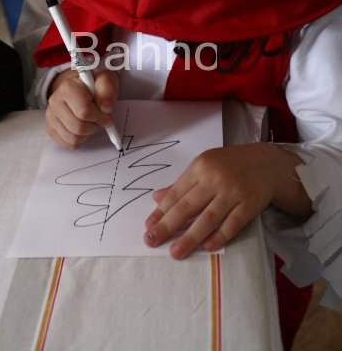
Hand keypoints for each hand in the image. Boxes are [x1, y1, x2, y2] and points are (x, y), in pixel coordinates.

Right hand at [46, 68, 118, 149]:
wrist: (81, 88)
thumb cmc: (94, 86)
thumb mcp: (106, 81)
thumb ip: (107, 91)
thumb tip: (105, 108)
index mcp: (67, 88)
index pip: (84, 112)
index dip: (100, 117)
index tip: (106, 115)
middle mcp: (55, 101)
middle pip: (78, 127)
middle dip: (94, 126)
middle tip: (98, 120)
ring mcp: (50, 116)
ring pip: (73, 138)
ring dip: (87, 134)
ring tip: (90, 122)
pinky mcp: (50, 129)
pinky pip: (68, 144)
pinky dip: (80, 140)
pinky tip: (82, 129)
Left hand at [144, 143, 311, 258]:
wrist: (266, 163)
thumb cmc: (229, 165)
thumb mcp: (204, 166)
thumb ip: (182, 183)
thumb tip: (156, 198)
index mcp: (201, 167)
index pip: (176, 193)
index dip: (161, 211)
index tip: (148, 226)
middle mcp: (215, 178)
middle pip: (188, 206)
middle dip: (167, 226)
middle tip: (151, 241)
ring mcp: (233, 192)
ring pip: (208, 218)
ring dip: (190, 237)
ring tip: (175, 252)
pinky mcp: (250, 204)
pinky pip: (232, 223)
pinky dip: (219, 236)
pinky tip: (207, 247)